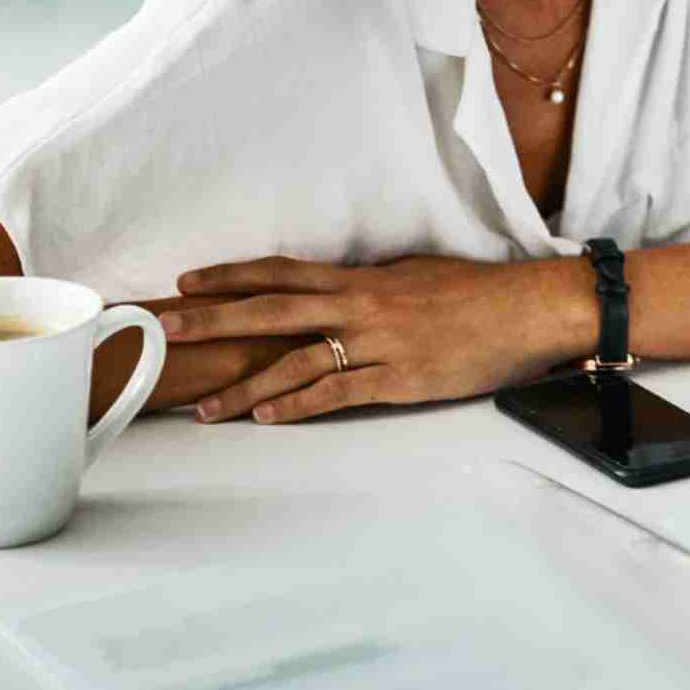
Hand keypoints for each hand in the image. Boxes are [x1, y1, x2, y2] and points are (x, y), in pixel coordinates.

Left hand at [163, 254, 579, 424]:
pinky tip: (267, 417)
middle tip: (163, 331)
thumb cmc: (475, 292)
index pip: (281, 273)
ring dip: (244, 387)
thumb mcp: (413, 275)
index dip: (231, 277)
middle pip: (271, 311)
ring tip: (204, 410)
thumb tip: (335, 293)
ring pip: (295, 362)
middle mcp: (361, 306)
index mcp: (361, 278)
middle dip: (213, 321)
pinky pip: (337, 392)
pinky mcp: (399, 379)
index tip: (184, 284)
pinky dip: (297, 405)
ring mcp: (378, 343)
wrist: (526, 310)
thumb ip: (368, 286)